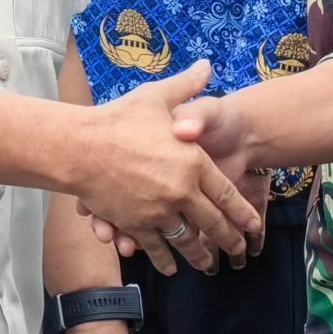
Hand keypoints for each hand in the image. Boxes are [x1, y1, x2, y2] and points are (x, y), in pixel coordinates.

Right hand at [72, 61, 260, 275]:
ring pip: (187, 240)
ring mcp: (159, 211)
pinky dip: (165, 259)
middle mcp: (182, 191)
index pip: (226, 194)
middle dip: (228, 240)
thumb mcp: (157, 97)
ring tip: (208, 264)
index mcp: (193, 163)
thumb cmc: (119, 119)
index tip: (251, 226)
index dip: (241, 212)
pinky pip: (156, 247)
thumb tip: (207, 65)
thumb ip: (187, 86)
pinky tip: (172, 268)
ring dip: (199, 255)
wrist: (81, 147)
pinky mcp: (136, 224)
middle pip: (212, 224)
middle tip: (238, 251)